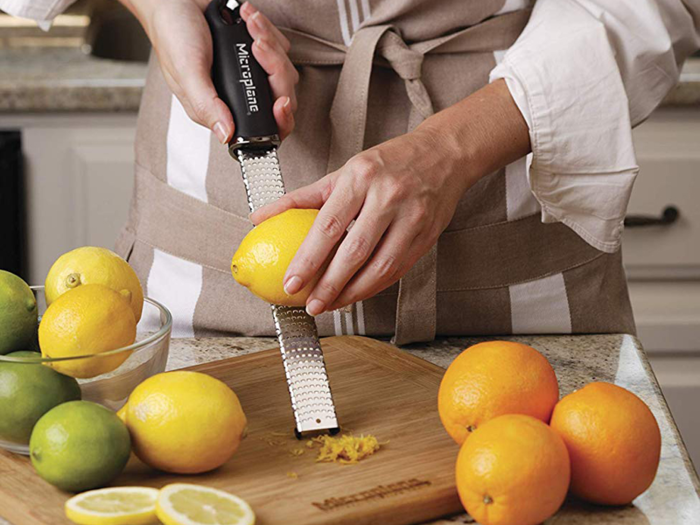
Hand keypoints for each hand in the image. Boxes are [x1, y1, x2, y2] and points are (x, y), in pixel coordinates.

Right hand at [123, 0, 297, 141]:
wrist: (174, 0)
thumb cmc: (173, 36)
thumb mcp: (187, 74)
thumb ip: (206, 106)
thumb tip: (225, 134)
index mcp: (223, 108)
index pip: (265, 128)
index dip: (279, 120)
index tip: (279, 102)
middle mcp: (241, 93)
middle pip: (282, 96)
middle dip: (275, 70)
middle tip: (256, 47)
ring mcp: (252, 72)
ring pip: (284, 70)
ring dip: (270, 44)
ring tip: (248, 26)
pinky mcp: (258, 50)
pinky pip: (279, 46)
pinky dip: (267, 29)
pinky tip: (247, 19)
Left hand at [250, 80, 530, 315]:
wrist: (444, 154)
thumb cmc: (389, 162)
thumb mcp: (345, 170)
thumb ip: (305, 197)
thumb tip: (261, 216)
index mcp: (361, 177)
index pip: (329, 225)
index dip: (309, 259)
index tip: (292, 282)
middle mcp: (388, 196)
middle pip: (354, 251)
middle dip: (329, 284)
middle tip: (310, 304)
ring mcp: (412, 217)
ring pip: (380, 267)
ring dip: (353, 293)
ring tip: (331, 305)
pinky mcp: (427, 235)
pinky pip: (398, 269)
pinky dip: (375, 286)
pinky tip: (357, 294)